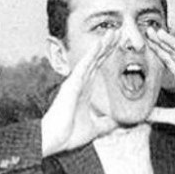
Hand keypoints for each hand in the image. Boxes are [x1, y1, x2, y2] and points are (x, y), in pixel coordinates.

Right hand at [41, 30, 119, 156]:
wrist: (56, 141)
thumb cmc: (69, 135)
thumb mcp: (95, 129)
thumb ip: (106, 124)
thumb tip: (118, 124)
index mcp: (84, 91)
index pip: (98, 68)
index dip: (107, 56)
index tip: (118, 44)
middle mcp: (79, 83)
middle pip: (96, 60)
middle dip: (107, 46)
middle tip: (118, 32)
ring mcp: (75, 82)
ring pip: (91, 59)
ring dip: (102, 45)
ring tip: (113, 32)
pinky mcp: (72, 85)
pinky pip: (84, 66)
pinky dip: (93, 54)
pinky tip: (100, 44)